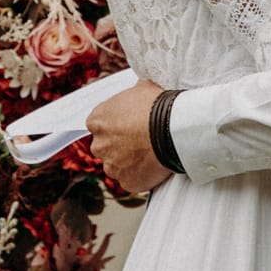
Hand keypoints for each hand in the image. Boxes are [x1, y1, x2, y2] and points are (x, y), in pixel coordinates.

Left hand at [87, 78, 170, 193]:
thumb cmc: (156, 105)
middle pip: (105, 146)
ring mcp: (112, 166)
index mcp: (97, 121)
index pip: (98, 124)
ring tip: (150, 152)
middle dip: (118, 145)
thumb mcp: (142, 87)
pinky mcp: (127, 182)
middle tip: (140, 139)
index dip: (114, 124)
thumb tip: (137, 91)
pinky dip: (140, 174)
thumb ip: (131, 95)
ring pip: (117, 165)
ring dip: (128, 161)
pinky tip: (154, 165)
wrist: (172, 129)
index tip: (128, 124)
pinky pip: (131, 179)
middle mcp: (99, 145)